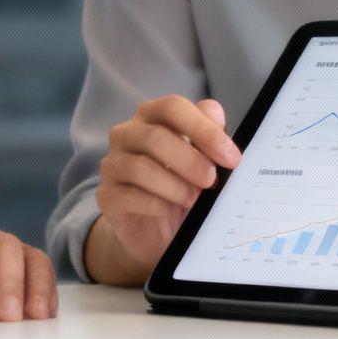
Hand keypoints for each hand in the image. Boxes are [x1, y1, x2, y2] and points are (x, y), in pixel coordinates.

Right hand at [94, 95, 240, 275]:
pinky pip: (130, 196)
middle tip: (211, 181)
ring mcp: (112, 165)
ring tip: (193, 200)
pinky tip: (170, 211)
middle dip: (190, 161)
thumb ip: (208, 136)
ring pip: (141, 167)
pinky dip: (157, 205)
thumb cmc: (183, 187)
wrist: (159, 231)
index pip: (172, 107)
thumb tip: (215, 114)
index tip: (230, 156)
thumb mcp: (204, 161)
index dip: (203, 129)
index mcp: (151, 117)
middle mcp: (126, 134)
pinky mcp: (107, 196)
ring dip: (175, 186)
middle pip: (155, 137)